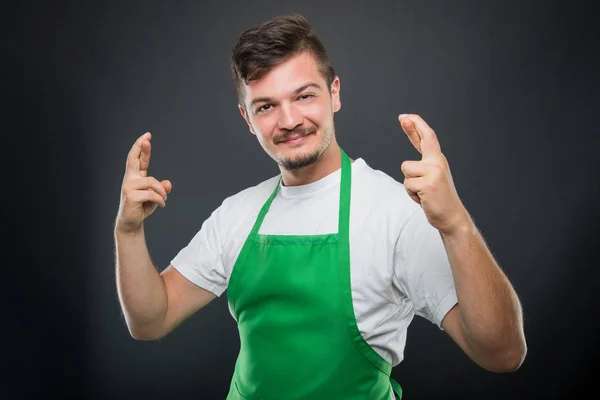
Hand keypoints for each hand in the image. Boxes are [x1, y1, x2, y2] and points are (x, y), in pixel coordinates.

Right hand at [115, 132, 171, 233]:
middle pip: (133, 159)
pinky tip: (161, 204)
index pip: (137, 159)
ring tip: (163, 200)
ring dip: (161, 192)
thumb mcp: (155, 196)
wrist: (132, 222)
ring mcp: (128, 186)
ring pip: (152, 182)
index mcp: (135, 176)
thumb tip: (168, 184)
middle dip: (141, 148)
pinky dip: (160, 199)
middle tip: (146, 138)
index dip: (141, 147)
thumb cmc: (141, 207)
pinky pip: (152, 193)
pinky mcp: (131, 195)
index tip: (147, 136)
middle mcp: (130, 179)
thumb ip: (161, 188)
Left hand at [399, 114, 468, 234]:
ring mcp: (434, 172)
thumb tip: (408, 165)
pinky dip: (411, 194)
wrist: (451, 216)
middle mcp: (438, 163)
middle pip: (424, 139)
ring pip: (406, 170)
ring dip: (410, 184)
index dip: (417, 126)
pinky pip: (407, 184)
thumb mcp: (431, 179)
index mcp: (438, 161)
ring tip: (422, 192)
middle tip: (402, 116)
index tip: (406, 117)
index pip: (428, 138)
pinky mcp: (428, 183)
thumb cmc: (438, 199)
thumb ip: (422, 168)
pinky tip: (423, 198)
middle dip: (412, 127)